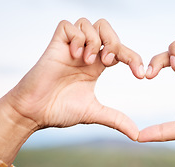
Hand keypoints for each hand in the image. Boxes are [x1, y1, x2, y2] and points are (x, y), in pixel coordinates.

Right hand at [6, 18, 144, 139]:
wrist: (33, 113)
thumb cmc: (59, 111)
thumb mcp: (94, 113)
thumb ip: (116, 120)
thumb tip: (137, 135)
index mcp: (96, 66)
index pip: (120, 51)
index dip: (134, 58)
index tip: (141, 76)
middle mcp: (85, 54)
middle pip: (106, 28)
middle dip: (115, 41)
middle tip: (109, 61)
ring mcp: (70, 48)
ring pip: (89, 23)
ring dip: (95, 41)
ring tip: (88, 62)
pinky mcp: (54, 45)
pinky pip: (69, 26)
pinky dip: (78, 38)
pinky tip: (75, 57)